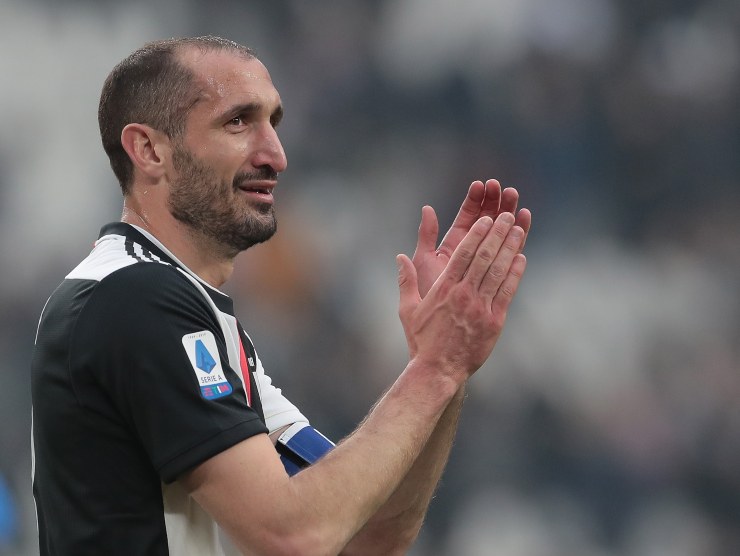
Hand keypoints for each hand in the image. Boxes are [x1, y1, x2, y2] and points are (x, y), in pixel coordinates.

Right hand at [397, 213, 527, 383]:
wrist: (438, 370)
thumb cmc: (422, 340)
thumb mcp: (408, 310)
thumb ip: (406, 281)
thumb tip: (400, 257)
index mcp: (444, 289)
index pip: (463, 254)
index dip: (477, 234)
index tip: (486, 219)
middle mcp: (463, 294)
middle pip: (484, 257)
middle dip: (497, 234)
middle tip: (507, 215)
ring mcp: (480, 307)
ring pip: (498, 271)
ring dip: (509, 248)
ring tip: (517, 230)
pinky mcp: (494, 321)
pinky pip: (507, 292)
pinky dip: (515, 273)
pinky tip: (521, 258)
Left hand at [412, 179, 531, 297]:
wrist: (441, 332)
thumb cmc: (428, 295)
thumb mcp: (424, 262)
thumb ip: (427, 236)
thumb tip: (427, 208)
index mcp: (453, 247)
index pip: (466, 218)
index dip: (474, 201)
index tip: (481, 184)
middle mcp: (472, 254)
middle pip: (487, 222)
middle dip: (495, 203)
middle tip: (504, 188)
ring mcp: (486, 265)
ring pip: (501, 235)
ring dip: (509, 215)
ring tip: (515, 197)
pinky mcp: (499, 279)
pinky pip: (511, 255)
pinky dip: (518, 238)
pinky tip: (524, 222)